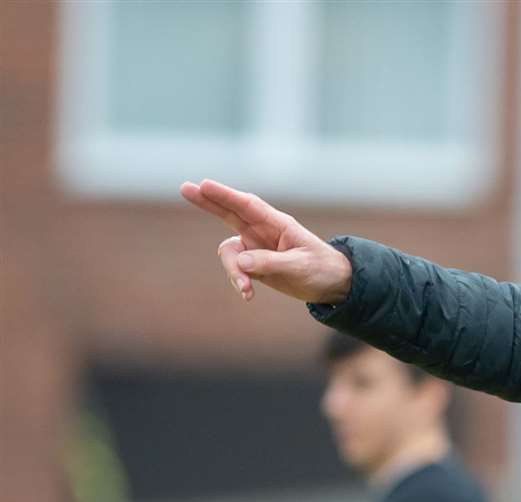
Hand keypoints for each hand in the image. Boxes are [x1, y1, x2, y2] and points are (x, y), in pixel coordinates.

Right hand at [179, 179, 351, 304]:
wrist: (333, 285)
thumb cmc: (322, 269)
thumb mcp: (300, 266)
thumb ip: (270, 262)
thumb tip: (240, 261)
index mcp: (277, 224)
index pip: (248, 206)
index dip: (226, 195)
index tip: (205, 185)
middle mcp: (263, 232)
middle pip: (229, 213)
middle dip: (208, 202)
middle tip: (185, 188)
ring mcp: (256, 247)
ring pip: (229, 252)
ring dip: (232, 270)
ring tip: (245, 289)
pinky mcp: (255, 265)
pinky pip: (236, 270)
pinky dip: (238, 282)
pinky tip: (248, 295)